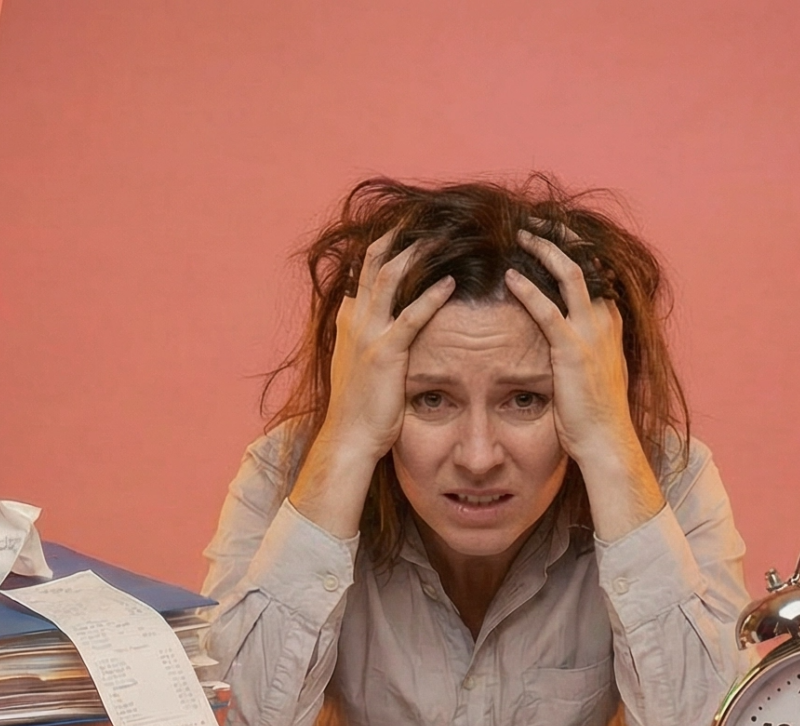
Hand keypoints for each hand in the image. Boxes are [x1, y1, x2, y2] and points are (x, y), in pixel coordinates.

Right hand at [290, 228, 457, 537]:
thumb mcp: (356, 364)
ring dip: (414, 253)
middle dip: (397, 236)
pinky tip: (450, 283)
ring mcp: (367, 335)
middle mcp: (355, 321)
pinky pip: (410, 317)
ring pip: (388, 278)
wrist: (349, 437)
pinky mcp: (385, 353)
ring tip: (439, 234)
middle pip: (373, 263)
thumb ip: (362, 338)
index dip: (383, 249)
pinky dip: (431, 297)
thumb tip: (369, 320)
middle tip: (422, 214)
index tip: (405, 230)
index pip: (364, 273)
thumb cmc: (359, 407)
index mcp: (350, 322)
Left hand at [502, 227, 663, 536]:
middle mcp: (605, 320)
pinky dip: (529, 290)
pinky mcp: (571, 351)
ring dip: (545, 250)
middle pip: (586, 262)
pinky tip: (510, 277)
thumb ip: (581, 346)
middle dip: (561, 237)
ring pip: (571, 275)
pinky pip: (548, 311)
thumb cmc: (593, 411)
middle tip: (535, 220)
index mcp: (609, 321)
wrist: (605, 439)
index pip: (594, 271)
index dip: (574, 248)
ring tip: (522, 233)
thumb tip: (563, 338)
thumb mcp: (591, 369)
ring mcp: (590, 333)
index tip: (552, 231)